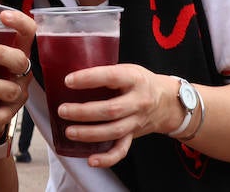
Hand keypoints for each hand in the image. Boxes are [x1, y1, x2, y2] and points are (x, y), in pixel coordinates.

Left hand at [0, 9, 35, 142]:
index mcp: (16, 48)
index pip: (28, 31)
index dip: (19, 22)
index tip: (3, 16)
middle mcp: (21, 70)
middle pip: (19, 60)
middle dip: (0, 54)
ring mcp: (17, 92)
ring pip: (11, 89)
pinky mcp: (9, 112)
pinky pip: (4, 115)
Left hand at [54, 64, 169, 168]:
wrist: (167, 102)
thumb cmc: (139, 82)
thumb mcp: (127, 69)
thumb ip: (105, 73)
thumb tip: (71, 74)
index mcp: (134, 78)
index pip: (111, 77)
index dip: (89, 79)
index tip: (68, 81)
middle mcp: (138, 101)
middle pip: (111, 110)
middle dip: (84, 112)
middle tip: (62, 110)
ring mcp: (137, 120)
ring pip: (114, 131)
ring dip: (89, 133)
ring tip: (69, 131)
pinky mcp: (134, 135)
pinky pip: (122, 150)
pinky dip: (106, 158)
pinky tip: (90, 159)